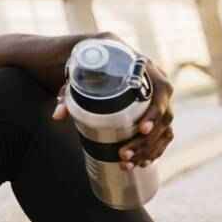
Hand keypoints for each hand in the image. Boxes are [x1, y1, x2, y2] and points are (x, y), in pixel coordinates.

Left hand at [52, 35, 174, 169]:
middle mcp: (158, 85)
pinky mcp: (157, 113)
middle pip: (164, 116)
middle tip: (123, 154)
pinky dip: (155, 150)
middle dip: (145, 141)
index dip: (154, 112)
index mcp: (145, 69)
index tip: (140, 130)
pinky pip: (164, 134)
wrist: (103, 58)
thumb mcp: (80, 76)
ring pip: (164, 129)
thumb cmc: (93, 66)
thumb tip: (57, 115)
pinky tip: (143, 163)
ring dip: (148, 149)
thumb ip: (68, 94)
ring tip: (127, 163)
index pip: (161, 91)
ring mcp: (160, 100)